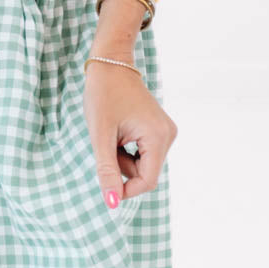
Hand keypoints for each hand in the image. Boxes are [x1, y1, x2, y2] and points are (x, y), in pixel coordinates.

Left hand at [83, 60, 177, 208]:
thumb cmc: (103, 95)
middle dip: (122, 165)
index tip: (104, 182)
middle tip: (106, 142)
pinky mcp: (159, 130)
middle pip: (145, 172)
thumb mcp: (100, 135)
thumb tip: (112, 203)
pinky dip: (127, 149)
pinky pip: (143, 152)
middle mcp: (168, 135)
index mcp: (158, 136)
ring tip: (112, 132)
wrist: (110, 64)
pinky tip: (119, 130)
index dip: (126, 189)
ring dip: (123, 157)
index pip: (147, 180)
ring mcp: (165, 132)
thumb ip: (107, 170)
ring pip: (143, 164)